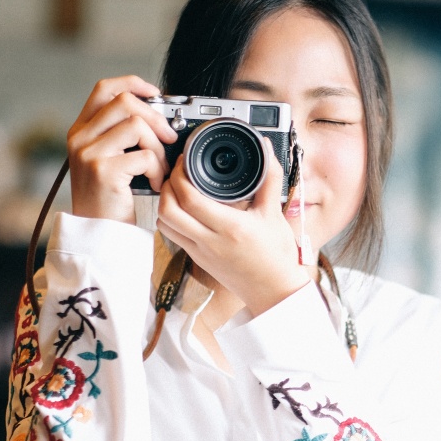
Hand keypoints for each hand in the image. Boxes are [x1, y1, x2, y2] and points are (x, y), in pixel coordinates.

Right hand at [66, 76, 177, 223]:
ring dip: (159, 148)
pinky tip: (156, 185)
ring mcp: (89, 153)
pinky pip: (144, 156)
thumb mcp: (108, 160)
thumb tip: (158, 114)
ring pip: (137, 126)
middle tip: (169, 139)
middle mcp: (80, 138)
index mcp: (81, 130)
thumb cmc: (110, 200)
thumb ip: (121, 136)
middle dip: (156, 117)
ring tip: (161, 169)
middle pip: (124, 102)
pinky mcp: (103, 171)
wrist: (98, 235)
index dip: (132, 83)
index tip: (155, 93)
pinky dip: (158, 170)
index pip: (104, 88)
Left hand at [156, 142, 309, 316]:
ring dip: (164, 202)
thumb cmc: (277, 255)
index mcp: (230, 228)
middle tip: (176, 172)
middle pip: (168, 210)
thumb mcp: (274, 214)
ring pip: (165, 224)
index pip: (190, 199)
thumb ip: (269, 178)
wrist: (274, 290)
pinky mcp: (197, 259)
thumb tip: (266, 149)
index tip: (184, 161)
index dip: (179, 176)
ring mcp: (200, 252)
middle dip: (166, 186)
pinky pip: (172, 236)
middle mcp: (210, 241)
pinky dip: (170, 218)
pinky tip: (181, 208)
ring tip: (176, 188)